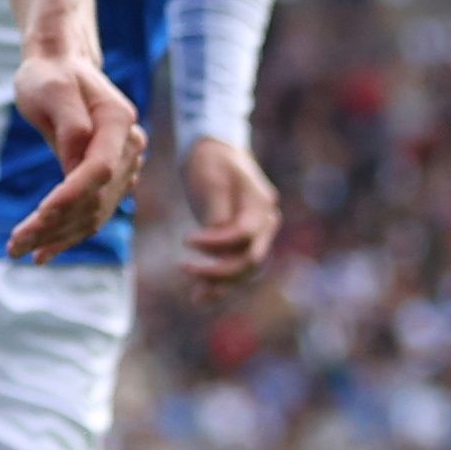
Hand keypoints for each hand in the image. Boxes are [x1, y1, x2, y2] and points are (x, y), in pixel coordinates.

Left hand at [0, 47, 144, 263]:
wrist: (60, 68)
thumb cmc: (49, 76)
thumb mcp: (50, 90)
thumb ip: (69, 124)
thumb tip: (76, 162)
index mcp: (118, 121)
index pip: (100, 169)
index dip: (72, 194)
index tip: (40, 213)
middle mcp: (129, 146)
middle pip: (96, 198)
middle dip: (55, 225)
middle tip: (15, 245)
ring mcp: (124, 165)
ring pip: (94, 213)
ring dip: (57, 236)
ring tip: (18, 251)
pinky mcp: (110, 179)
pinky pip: (92, 212)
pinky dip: (67, 234)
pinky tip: (41, 253)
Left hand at [179, 136, 282, 285]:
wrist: (216, 153)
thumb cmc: (211, 162)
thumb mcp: (211, 179)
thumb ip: (217, 209)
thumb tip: (216, 234)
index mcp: (261, 202)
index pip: (243, 233)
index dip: (216, 242)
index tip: (186, 240)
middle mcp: (266, 222)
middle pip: (251, 258)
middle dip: (219, 269)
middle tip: (184, 267)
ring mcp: (259, 234)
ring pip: (247, 269)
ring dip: (222, 283)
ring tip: (195, 295)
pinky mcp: (244, 242)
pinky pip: (238, 267)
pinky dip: (222, 284)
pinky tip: (200, 297)